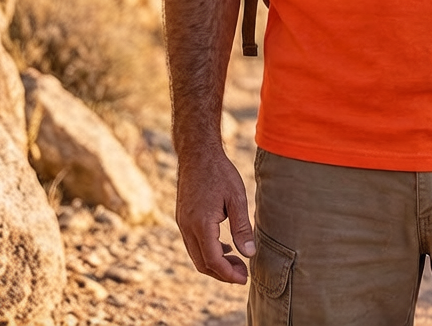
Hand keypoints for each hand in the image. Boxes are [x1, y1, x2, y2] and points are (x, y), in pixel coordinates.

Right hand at [175, 149, 255, 283]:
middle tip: (242, 273)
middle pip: (202, 263)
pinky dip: (207, 251)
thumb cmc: (219, 173)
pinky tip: (224, 246)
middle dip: (222, 273)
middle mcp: (187, 228)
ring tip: (236, 261)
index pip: (213, 261)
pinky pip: (193, 244)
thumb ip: (242, 227)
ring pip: (196, 255)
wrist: (197, 153)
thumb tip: (249, 254)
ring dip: (214, 263)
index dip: (229, 274)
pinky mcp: (182, 218)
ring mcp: (182, 224)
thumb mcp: (236, 198)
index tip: (244, 278)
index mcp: (201, 225)